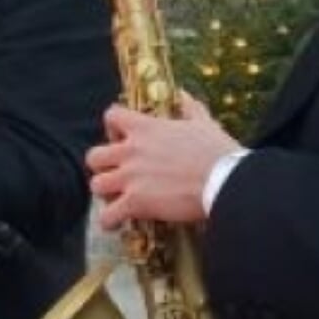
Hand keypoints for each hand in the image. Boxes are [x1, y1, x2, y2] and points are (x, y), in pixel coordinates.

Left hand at [87, 92, 240, 228]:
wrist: (224, 180)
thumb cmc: (216, 151)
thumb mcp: (203, 123)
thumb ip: (189, 108)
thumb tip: (184, 95)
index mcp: (145, 128)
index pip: (111, 116)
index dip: (112, 127)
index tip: (121, 138)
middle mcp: (131, 151)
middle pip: (94, 156)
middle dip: (102, 167)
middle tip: (117, 174)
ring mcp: (130, 177)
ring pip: (96, 185)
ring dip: (105, 194)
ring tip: (117, 200)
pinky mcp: (135, 202)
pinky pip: (107, 216)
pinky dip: (109, 221)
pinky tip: (118, 223)